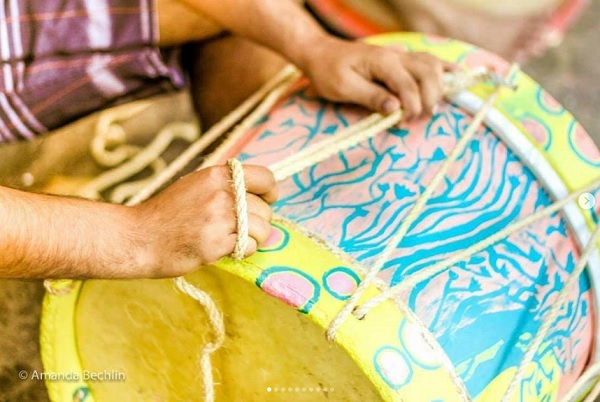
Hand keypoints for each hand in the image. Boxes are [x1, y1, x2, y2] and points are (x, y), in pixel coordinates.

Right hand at [134, 164, 276, 276]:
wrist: (138, 238)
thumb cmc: (166, 214)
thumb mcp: (195, 186)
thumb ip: (224, 186)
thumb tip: (257, 192)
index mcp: (216, 175)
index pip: (264, 177)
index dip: (271, 192)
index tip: (268, 200)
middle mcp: (221, 193)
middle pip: (265, 209)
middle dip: (259, 221)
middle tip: (240, 228)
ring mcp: (219, 218)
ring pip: (262, 229)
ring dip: (254, 238)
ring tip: (233, 239)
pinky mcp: (216, 243)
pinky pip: (249, 246)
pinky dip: (243, 251)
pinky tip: (224, 248)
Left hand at [297, 37, 447, 119]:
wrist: (320, 54)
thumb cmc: (328, 72)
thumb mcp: (343, 87)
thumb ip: (370, 97)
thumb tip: (395, 108)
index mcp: (382, 61)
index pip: (408, 84)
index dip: (412, 106)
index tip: (404, 122)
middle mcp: (396, 55)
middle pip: (429, 73)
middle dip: (429, 98)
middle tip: (418, 118)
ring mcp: (400, 56)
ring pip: (433, 66)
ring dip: (438, 87)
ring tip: (430, 108)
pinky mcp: (400, 60)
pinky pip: (428, 61)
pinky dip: (444, 69)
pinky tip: (458, 76)